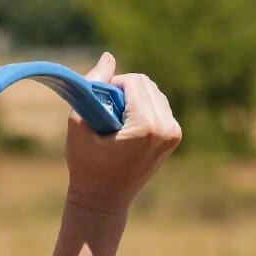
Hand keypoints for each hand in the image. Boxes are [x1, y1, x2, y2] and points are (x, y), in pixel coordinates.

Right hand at [65, 52, 181, 214]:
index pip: (134, 81)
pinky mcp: (175, 137)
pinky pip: (159, 106)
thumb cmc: (86, 163)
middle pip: (146, 84)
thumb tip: (109, 55)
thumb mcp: (80, 122)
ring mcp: (174, 134)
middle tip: (105, 112)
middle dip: (123, 90)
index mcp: (147, 126)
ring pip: (154, 93)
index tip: (98, 104)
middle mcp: (167, 128)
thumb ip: (94, 86)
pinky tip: (126, 127)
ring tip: (115, 121)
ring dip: (133, 98)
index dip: (112, 85)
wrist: (103, 199)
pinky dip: (142, 108)